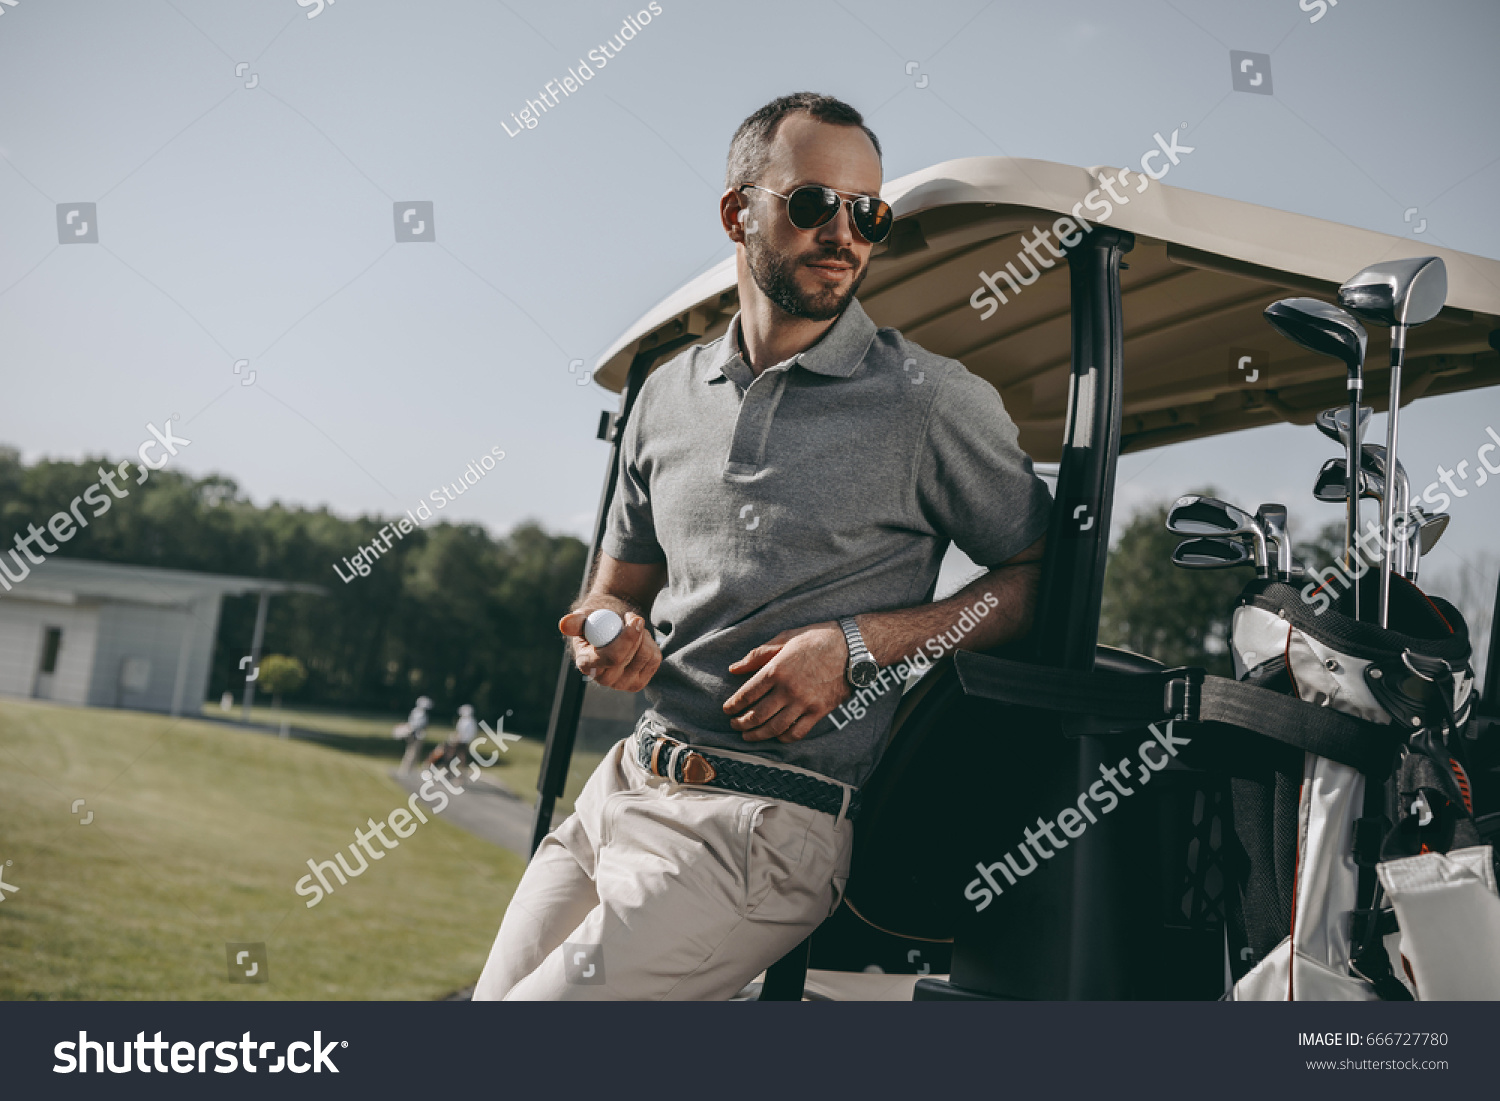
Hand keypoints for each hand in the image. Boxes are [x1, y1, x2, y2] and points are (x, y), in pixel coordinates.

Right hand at [560, 608, 659, 691]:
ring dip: (644, 637)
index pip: (611, 657)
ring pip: (645, 657)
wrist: (613, 625)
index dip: (627, 638)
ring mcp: (622, 684)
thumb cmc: (597, 619)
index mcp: (586, 663)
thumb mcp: (585, 616)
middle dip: (636, 634)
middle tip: (633, 618)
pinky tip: (639, 641)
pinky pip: (654, 660)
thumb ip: (575, 621)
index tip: (635, 619)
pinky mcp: (638, 683)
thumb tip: (564, 624)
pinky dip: (652, 645)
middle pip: (629, 658)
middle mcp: (603, 679)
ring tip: (633, 629)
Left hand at [724, 621, 850, 742]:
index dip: (733, 705)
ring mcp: (805, 702)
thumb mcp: (785, 638)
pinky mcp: (820, 711)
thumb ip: (758, 655)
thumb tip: (734, 668)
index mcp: (777, 669)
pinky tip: (776, 735)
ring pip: (774, 727)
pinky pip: (797, 732)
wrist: (854, 646)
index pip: (747, 693)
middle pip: (757, 714)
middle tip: (734, 725)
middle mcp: (788, 689)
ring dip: (757, 734)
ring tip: (748, 735)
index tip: (727, 709)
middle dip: (741, 723)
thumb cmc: (818, 638)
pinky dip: (783, 737)